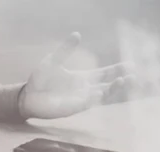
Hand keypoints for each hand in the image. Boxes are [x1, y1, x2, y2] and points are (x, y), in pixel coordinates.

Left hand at [18, 32, 134, 119]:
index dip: (116, 70)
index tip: (131, 65)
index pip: (103, 74)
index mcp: (82, 78)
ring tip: (122, 82)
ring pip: (100, 97)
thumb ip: (65, 50)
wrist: (27, 96)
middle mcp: (84, 90)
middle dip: (120, 83)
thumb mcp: (53, 61)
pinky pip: (84, 105)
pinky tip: (99, 93)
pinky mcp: (70, 109)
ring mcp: (78, 100)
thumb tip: (77, 34)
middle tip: (132, 77)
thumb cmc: (40, 79)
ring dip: (111, 91)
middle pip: (107, 87)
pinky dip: (92, 99)